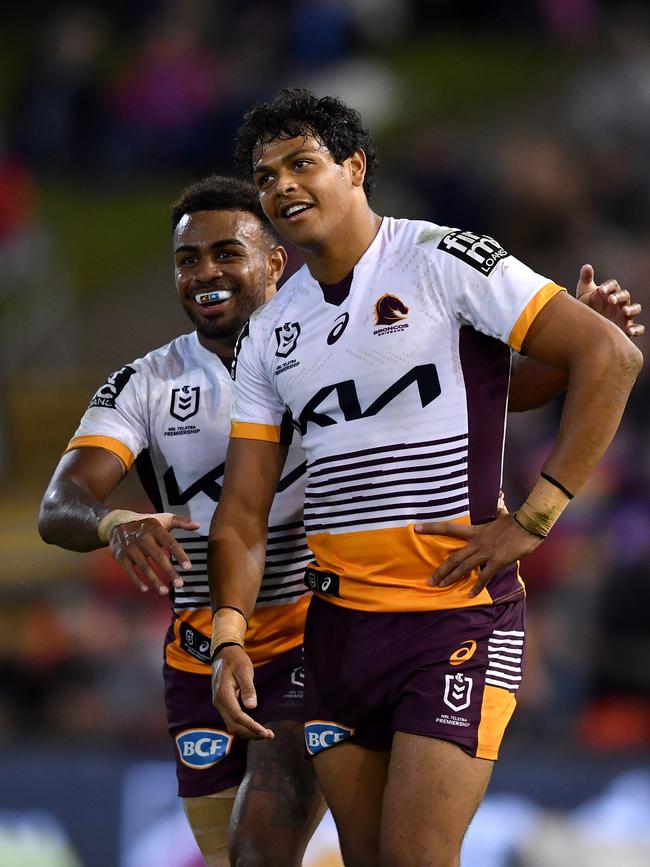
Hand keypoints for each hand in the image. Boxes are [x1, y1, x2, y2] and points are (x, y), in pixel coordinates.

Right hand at [108, 513, 199, 593]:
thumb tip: (198, 525)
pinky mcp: (121, 556)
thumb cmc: (147, 524)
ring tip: (165, 591)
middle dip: (170, 572)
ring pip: (144, 566)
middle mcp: (142, 537)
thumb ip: (181, 522)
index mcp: (155, 528)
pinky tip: (146, 589)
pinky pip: (130, 570)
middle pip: (158, 557)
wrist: (117, 523)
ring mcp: (130, 547)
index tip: (188, 568)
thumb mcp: (163, 519)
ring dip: (155, 580)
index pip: (170, 543)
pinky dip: (137, 580)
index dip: (180, 555)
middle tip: (180, 584)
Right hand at [212, 646, 273, 739]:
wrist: (223, 653)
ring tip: (265, 734)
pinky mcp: (223, 704)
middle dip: (251, 733)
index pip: (237, 716)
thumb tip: (252, 707)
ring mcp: (220, 704)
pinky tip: (255, 726)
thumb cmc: (235, 660)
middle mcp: (219, 702)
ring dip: (248, 732)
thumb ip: (248, 688)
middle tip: (270, 735)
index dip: (251, 726)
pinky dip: (244, 726)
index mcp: (223, 694)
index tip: (264, 731)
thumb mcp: (244, 669)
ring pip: (232, 725)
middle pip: (234, 725)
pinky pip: (233, 720)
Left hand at [414, 513, 541, 596]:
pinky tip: (470, 595)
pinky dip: (477, 586)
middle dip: (440, 570)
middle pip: (453, 557)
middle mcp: (477, 542)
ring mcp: (486, 552)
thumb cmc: (516, 519)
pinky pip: (484, 576)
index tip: (417, 528)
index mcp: (475, 530)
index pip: (449, 528)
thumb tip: (498, 496)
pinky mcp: (497, 561)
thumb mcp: (502, 512)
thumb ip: (496, 507)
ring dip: (452, 578)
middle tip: (430, 581)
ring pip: (464, 567)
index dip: (432, 528)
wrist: (529, 525)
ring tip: (441, 586)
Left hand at [576, 263, 643, 337]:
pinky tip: (630, 331)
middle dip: (619, 297)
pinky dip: (637, 329)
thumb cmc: (586, 306)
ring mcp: (624, 315)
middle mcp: (619, 302)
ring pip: (635, 309)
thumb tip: (587, 266)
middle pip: (625, 295)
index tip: (600, 290)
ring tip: (624, 311)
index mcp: (610, 292)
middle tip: (610, 300)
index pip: (613, 286)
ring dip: (632, 309)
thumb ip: (586, 279)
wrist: (585, 326)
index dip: (608, 287)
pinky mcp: (626, 327)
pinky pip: (638, 327)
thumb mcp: (584, 293)